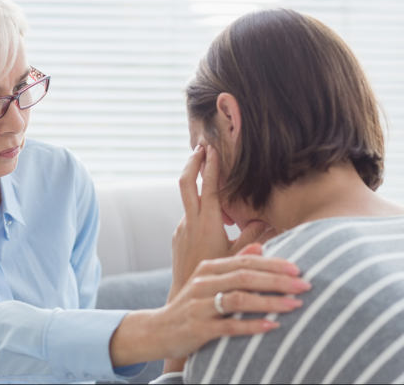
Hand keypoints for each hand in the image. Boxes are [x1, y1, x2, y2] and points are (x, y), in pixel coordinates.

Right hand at [109, 252, 308, 367]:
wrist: (159, 330)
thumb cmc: (191, 305)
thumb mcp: (208, 280)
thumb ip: (233, 263)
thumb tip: (260, 247)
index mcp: (208, 268)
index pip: (245, 262)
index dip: (273, 264)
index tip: (298, 268)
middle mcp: (203, 283)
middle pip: (245, 277)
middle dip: (278, 281)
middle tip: (305, 285)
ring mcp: (200, 306)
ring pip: (239, 299)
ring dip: (270, 302)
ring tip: (295, 305)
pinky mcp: (198, 328)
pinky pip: (229, 326)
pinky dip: (252, 326)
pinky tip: (272, 326)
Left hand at [171, 145, 268, 294]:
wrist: (186, 298)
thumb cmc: (218, 279)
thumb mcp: (239, 256)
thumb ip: (254, 235)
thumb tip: (267, 218)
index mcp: (208, 223)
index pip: (209, 186)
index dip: (211, 166)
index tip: (212, 148)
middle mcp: (190, 222)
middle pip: (186, 183)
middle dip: (193, 162)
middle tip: (200, 147)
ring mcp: (181, 229)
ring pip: (189, 200)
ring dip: (198, 187)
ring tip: (210, 176)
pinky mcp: (177, 237)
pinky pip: (189, 217)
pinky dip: (199, 209)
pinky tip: (212, 218)